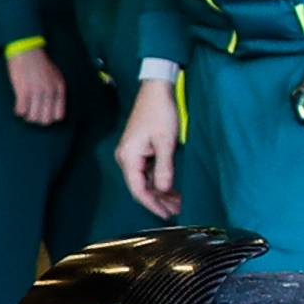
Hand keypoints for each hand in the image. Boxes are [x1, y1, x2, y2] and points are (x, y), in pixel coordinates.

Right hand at [5, 47, 67, 127]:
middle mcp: (50, 91)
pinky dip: (19, 110)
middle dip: (38, 119)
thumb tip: (51, 109)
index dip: (49, 117)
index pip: (59, 116)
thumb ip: (56, 91)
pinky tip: (18, 104)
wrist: (27, 49)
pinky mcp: (23, 91)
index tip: (43, 112)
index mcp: (59, 88)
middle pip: (45, 120)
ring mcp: (37, 92)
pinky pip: (21, 111)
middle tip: (32, 112)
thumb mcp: (55, 75)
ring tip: (25, 109)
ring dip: (27, 116)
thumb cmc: (40, 63)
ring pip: (33, 118)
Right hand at [115, 76, 182, 218]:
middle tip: (177, 210)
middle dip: (158, 200)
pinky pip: (147, 171)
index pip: (138, 190)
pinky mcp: (139, 150)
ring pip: (145, 181)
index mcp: (129, 157)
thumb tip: (163, 190)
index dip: (152, 204)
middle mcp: (126, 158)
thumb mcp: (166, 142)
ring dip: (160, 191)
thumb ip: (164, 168)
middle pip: (140, 187)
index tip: (167, 214)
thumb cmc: (160, 112)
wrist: (156, 89)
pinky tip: (171, 187)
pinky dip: (159, 180)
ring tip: (177, 201)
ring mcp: (132, 154)